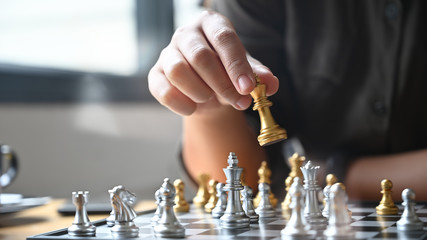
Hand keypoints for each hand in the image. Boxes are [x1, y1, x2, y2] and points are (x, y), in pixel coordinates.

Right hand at [148, 10, 278, 115]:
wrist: (206, 90)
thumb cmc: (227, 74)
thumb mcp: (245, 72)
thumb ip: (258, 76)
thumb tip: (270, 84)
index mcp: (212, 24)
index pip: (224, 38)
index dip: (236, 65)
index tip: (248, 88)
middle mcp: (187, 34)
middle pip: (201, 56)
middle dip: (223, 84)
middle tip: (239, 102)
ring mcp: (168, 53)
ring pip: (179, 71)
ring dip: (200, 92)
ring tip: (212, 99)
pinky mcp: (155, 74)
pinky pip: (163, 90)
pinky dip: (181, 104)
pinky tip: (194, 108)